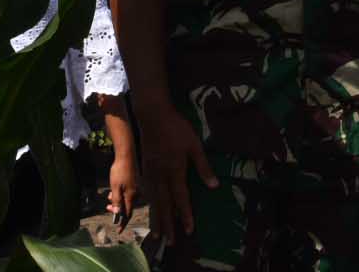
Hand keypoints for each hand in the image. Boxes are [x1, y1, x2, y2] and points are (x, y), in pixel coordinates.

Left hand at [107, 147, 139, 227]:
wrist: (126, 157)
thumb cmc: (119, 172)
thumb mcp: (115, 188)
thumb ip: (117, 201)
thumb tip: (118, 214)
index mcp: (131, 196)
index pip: (128, 214)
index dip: (123, 223)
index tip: (119, 231)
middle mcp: (135, 193)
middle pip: (127, 208)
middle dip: (117, 211)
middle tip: (107, 208)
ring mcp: (135, 188)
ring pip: (126, 200)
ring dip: (117, 202)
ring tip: (109, 198)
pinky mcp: (133, 184)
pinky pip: (127, 194)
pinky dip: (120, 196)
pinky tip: (113, 191)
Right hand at [134, 100, 216, 244]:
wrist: (152, 116)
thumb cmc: (177, 129)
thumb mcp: (194, 145)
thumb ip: (203, 166)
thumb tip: (214, 186)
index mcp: (175, 170)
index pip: (181, 198)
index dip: (185, 215)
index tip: (189, 230)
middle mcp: (161, 176)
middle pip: (165, 205)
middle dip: (169, 224)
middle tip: (171, 242)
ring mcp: (150, 173)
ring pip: (154, 201)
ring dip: (157, 218)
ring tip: (159, 233)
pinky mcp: (144, 169)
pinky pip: (147, 193)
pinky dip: (151, 205)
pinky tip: (153, 211)